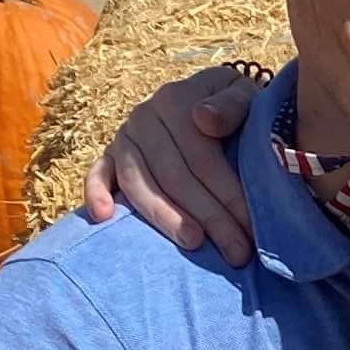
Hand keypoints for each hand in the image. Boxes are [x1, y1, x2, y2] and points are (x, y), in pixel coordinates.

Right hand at [86, 61, 259, 260]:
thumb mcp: (245, 97)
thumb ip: (232, 104)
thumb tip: (202, 118)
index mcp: (176, 100)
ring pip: (139, 183)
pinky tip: (105, 216)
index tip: (252, 227)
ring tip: (194, 243)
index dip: (228, 194)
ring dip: (166, 217)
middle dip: (209, 216)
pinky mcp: (109, 157)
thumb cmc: (235, 111)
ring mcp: (124, 138)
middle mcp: (145, 118)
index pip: (202, 157)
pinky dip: (96, 193)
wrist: (211, 105)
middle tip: (236, 252)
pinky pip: (97, 175)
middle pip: (175, 176)